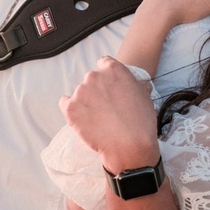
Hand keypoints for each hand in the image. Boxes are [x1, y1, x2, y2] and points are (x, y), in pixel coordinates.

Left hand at [59, 56, 158, 170]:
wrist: (130, 146)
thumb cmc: (141, 121)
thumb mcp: (144, 93)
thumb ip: (130, 82)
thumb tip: (126, 81)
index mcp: (113, 69)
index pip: (104, 63)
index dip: (107, 77)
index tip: (109, 87)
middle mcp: (94, 76)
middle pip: (91, 78)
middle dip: (97, 90)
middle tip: (106, 107)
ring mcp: (80, 92)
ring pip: (80, 93)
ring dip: (86, 102)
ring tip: (98, 118)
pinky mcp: (70, 108)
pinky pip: (65, 103)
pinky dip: (72, 109)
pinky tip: (82, 119)